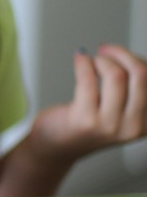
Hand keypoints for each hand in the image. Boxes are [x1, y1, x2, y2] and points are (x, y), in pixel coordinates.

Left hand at [32, 44, 146, 160]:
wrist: (57, 147)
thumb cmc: (88, 123)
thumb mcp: (121, 112)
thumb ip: (133, 90)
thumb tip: (134, 57)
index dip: (137, 60)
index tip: (122, 55)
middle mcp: (134, 126)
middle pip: (141, 74)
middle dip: (122, 54)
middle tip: (105, 50)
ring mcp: (109, 125)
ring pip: (116, 75)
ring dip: (102, 59)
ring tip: (91, 61)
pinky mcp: (84, 120)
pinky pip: (88, 78)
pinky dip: (83, 62)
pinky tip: (80, 59)